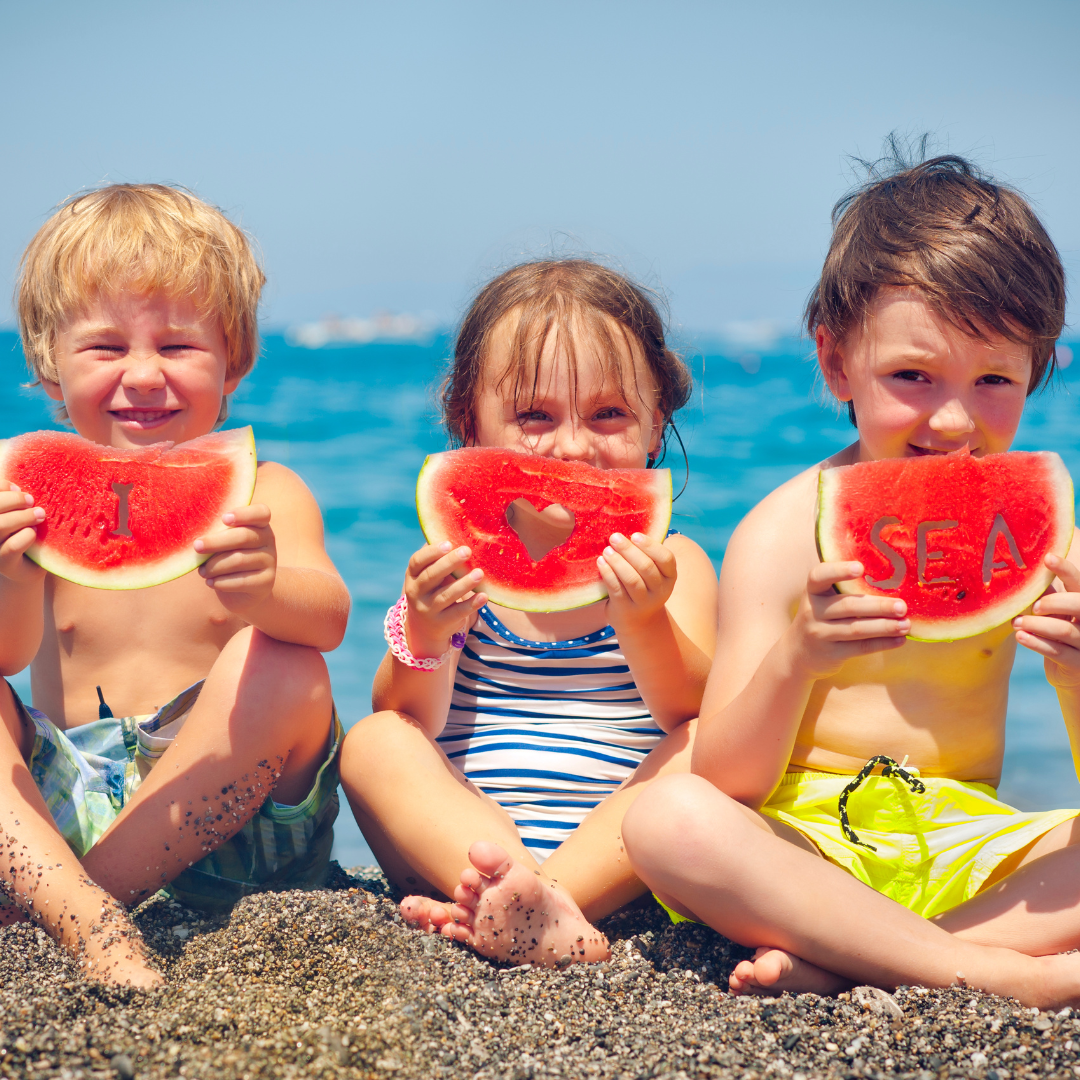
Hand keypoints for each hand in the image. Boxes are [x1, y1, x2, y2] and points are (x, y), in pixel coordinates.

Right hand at [0, 483, 45, 584]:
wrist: (28, 567)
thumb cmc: (23, 532)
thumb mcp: (18, 512)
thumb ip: (16, 499)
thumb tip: (21, 485)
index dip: (2, 487)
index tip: (18, 488)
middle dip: (13, 501)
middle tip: (32, 500)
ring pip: (0, 526)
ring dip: (22, 517)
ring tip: (40, 514)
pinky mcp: (3, 563)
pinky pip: (12, 546)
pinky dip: (26, 535)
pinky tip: (33, 533)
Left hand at [194, 503, 275, 608]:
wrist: (245, 592)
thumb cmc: (227, 559)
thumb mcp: (224, 543)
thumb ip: (217, 535)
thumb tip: (197, 540)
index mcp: (260, 525)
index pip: (261, 513)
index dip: (244, 514)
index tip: (223, 518)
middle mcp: (268, 540)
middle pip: (244, 537)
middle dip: (216, 542)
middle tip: (197, 547)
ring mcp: (270, 561)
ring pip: (239, 560)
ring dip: (215, 566)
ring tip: (202, 571)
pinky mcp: (267, 581)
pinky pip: (241, 581)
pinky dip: (221, 582)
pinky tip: (211, 582)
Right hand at [403, 541, 485, 658]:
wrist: (423, 629)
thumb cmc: (431, 591)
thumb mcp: (428, 576)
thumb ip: (438, 558)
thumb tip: (458, 532)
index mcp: (412, 576)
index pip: (417, 562)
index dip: (431, 552)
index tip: (448, 543)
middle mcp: (416, 592)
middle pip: (431, 576)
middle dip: (449, 563)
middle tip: (468, 551)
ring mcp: (427, 609)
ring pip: (446, 595)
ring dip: (464, 584)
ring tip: (480, 573)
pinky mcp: (441, 623)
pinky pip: (458, 613)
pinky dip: (471, 604)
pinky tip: (484, 596)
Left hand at [598, 532, 676, 632]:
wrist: (640, 621)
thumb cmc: (644, 587)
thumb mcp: (653, 574)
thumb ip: (647, 555)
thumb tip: (628, 528)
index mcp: (669, 577)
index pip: (666, 559)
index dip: (651, 546)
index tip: (635, 535)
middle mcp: (660, 591)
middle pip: (646, 567)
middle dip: (629, 550)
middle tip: (614, 537)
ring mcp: (643, 602)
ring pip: (631, 579)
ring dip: (617, 562)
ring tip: (606, 550)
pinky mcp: (626, 609)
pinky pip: (616, 589)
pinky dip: (608, 574)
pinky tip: (600, 562)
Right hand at [786, 562, 909, 679]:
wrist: (797, 653)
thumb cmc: (820, 617)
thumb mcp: (822, 599)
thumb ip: (843, 589)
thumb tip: (891, 580)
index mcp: (812, 591)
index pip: (819, 576)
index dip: (839, 571)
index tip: (860, 568)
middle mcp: (812, 611)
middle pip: (848, 606)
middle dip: (878, 606)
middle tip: (902, 606)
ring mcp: (819, 633)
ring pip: (856, 629)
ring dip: (885, 627)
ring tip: (906, 624)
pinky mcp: (830, 653)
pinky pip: (860, 647)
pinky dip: (882, 643)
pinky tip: (900, 639)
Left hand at [1013, 554, 1079, 688]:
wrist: (1070, 675)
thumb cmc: (1059, 636)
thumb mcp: (1056, 614)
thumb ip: (1047, 597)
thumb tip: (1024, 575)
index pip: (1079, 583)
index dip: (1065, 570)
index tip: (1047, 558)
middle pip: (1079, 604)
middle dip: (1053, 602)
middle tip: (1033, 606)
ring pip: (1065, 629)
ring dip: (1036, 624)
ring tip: (1017, 623)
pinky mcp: (1078, 664)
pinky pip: (1058, 652)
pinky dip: (1037, 643)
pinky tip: (1021, 637)